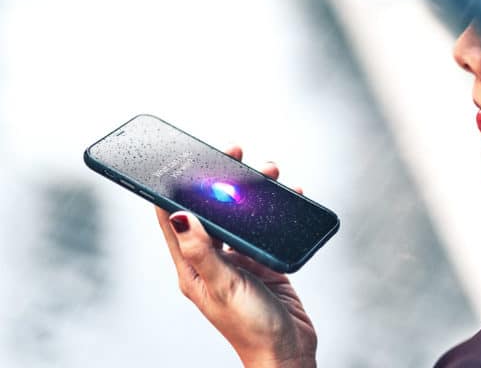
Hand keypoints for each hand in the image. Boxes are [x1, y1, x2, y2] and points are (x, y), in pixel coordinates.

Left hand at [155, 146, 316, 367]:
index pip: (172, 219)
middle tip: (234, 153)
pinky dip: (276, 210)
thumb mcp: (223, 286)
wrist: (288, 352)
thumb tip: (178, 215)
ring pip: (241, 215)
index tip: (182, 158)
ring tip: (269, 171)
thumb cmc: (251, 328)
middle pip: (211, 209)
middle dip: (221, 178)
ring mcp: (238, 260)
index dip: (174, 186)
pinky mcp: (263, 262)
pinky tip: (289, 195)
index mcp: (192, 267)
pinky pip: (265, 228)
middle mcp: (213, 259)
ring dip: (253, 191)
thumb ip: (202, 250)